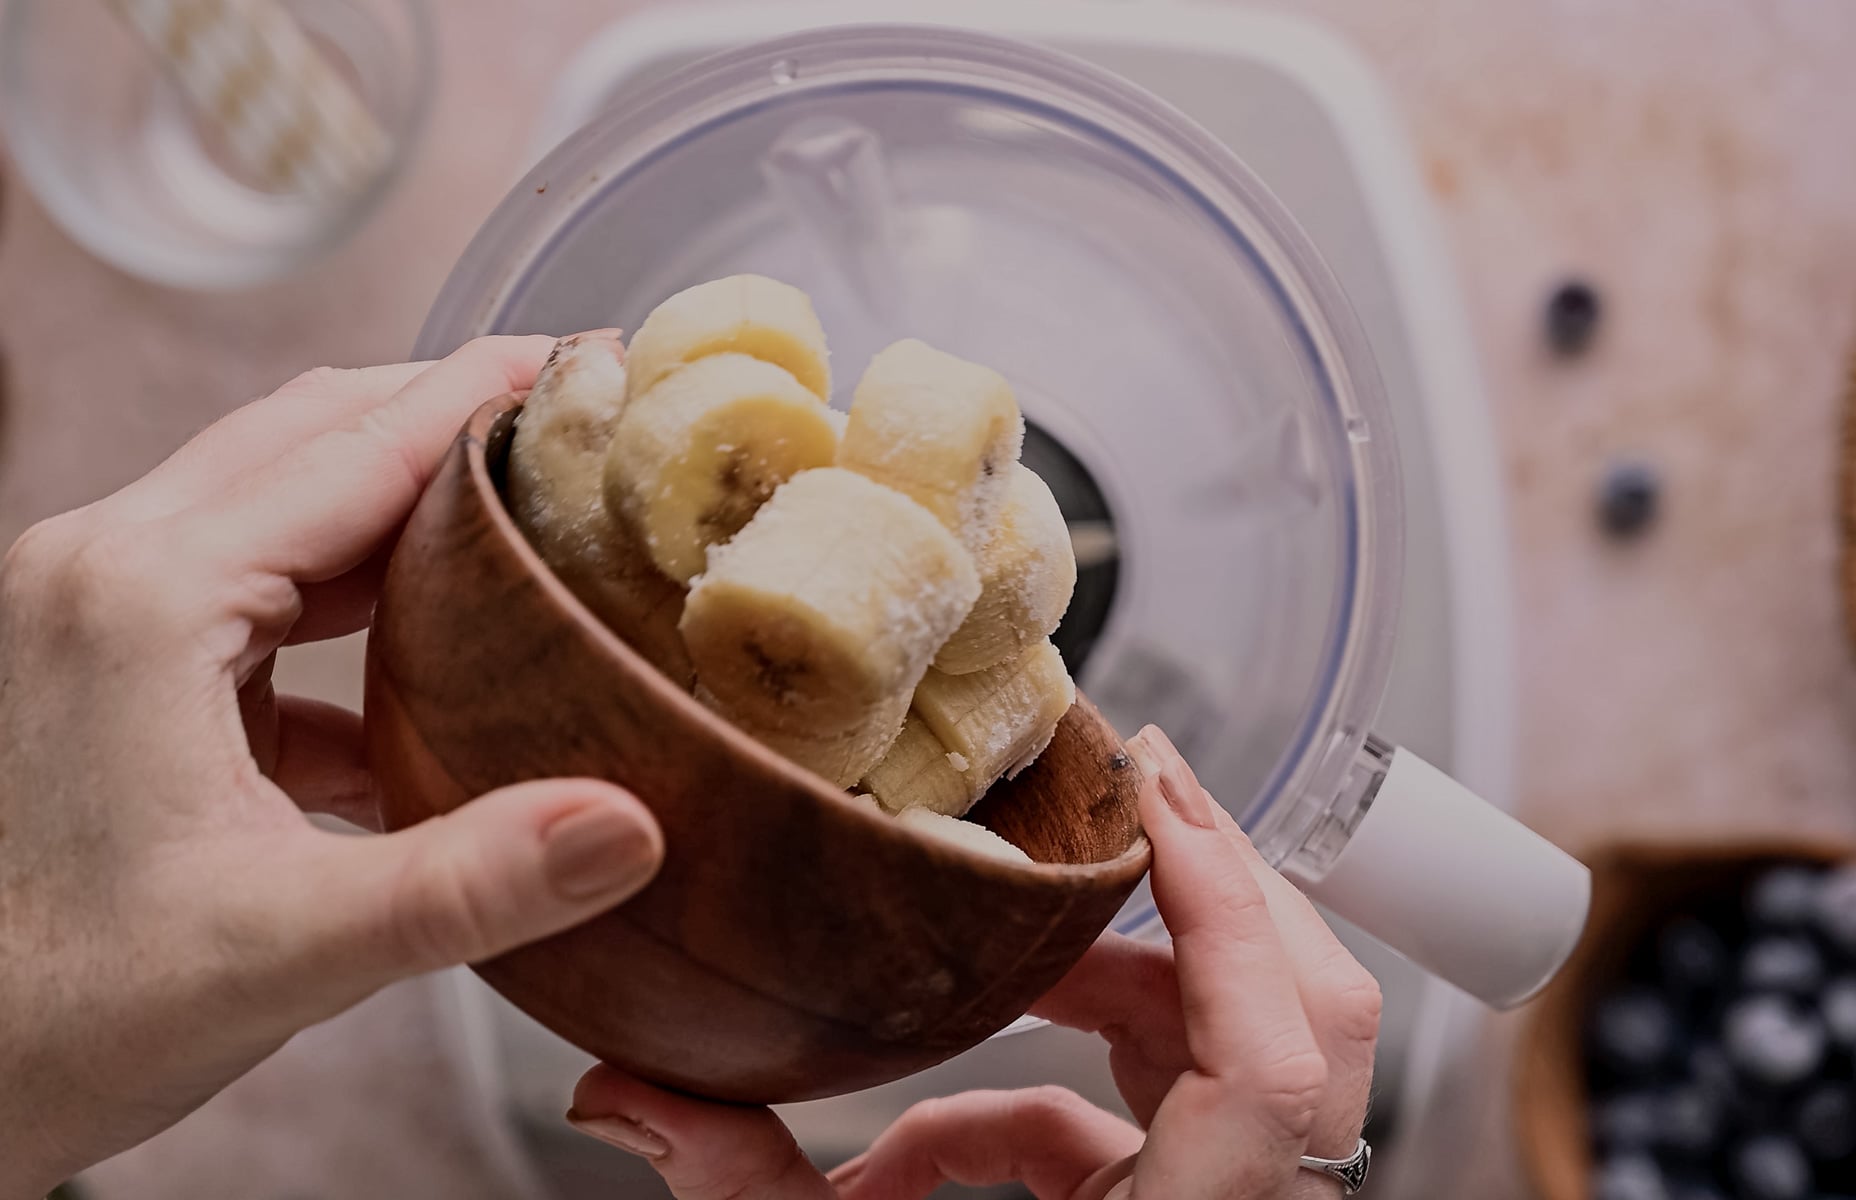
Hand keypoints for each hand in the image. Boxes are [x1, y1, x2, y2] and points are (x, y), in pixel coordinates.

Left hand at [0, 338, 665, 1198]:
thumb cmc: (64, 1016)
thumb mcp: (286, 951)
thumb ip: (468, 884)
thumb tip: (630, 827)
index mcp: (146, 597)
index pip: (354, 450)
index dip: (482, 397)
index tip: (584, 357)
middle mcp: (104, 569)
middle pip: (308, 435)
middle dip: (443, 411)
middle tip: (569, 407)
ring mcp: (93, 611)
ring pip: (275, 497)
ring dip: (396, 493)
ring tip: (517, 505)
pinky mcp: (106, 665)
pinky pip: (250, 584)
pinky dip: (346, 591)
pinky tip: (425, 656)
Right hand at [565, 727, 1380, 1198]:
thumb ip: (746, 1195)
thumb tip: (617, 1094)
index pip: (1277, 1056)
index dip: (1231, 906)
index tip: (1152, 792)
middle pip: (1312, 1019)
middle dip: (1214, 893)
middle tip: (1117, 800)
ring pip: (1239, 1052)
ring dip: (1119, 989)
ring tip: (1009, 954)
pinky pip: (1155, 1132)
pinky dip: (1046, 1106)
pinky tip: (917, 1146)